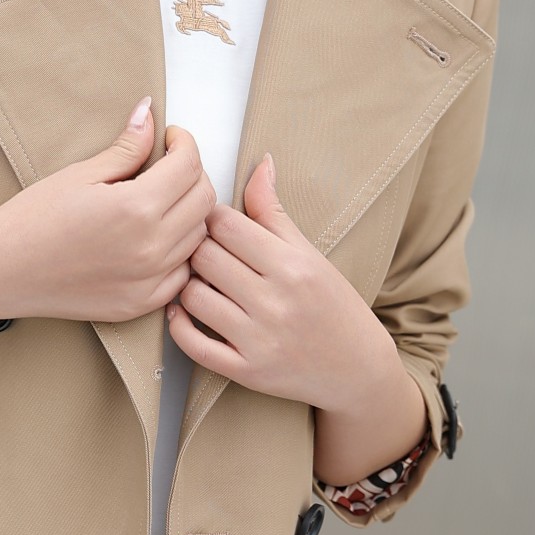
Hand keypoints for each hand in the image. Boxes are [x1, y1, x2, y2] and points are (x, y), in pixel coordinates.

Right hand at [0, 98, 214, 323]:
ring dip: (189, 212)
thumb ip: (126, 148)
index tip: (171, 138)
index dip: (184, 143)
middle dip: (192, 174)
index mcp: (136, 208)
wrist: (1, 271)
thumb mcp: (80, 174)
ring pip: (198, 237)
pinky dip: (179, 251)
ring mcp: (148, 281)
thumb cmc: (31, 220)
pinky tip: (155, 237)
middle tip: (169, 165)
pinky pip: (183, 273)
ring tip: (161, 199)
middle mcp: (151, 248)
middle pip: (204, 200)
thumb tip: (149, 115)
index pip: (189, 166)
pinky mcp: (140, 303)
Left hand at [166, 154, 426, 477]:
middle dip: (198, 249)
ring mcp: (259, 339)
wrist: (356, 368)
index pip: (226, 224)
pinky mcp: (246, 371)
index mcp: (292, 265)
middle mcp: (275, 301)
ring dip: (187, 285)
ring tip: (198, 280)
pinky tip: (183, 311)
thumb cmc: (332, 305)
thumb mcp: (309, 254)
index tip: (216, 226)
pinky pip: (193, 344)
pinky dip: (178, 325)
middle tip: (204, 253)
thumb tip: (260, 164)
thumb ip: (274, 212)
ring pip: (192, 296)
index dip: (212, 220)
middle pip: (204, 256)